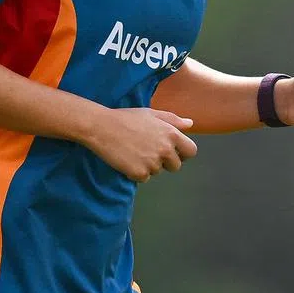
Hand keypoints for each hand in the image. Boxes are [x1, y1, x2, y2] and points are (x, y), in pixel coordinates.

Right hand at [82, 107, 197, 181]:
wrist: (102, 127)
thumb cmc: (126, 118)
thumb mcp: (151, 114)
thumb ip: (173, 120)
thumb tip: (190, 124)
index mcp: (171, 134)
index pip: (191, 151)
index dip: (183, 153)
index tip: (173, 152)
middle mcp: (165, 149)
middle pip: (176, 166)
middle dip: (165, 162)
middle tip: (148, 151)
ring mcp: (153, 163)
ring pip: (158, 171)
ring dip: (149, 166)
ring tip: (134, 151)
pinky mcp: (140, 173)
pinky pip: (144, 178)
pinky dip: (136, 172)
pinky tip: (127, 159)